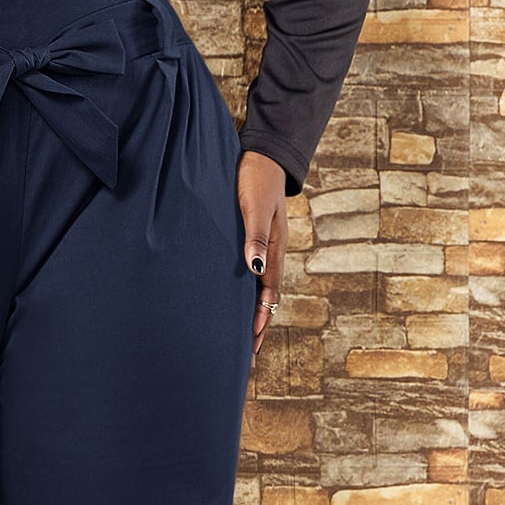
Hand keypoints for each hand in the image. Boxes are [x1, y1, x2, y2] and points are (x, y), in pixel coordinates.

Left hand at [237, 151, 286, 359]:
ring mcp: (260, 245)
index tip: (251, 344)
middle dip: (256, 323)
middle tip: (246, 351)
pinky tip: (231, 296)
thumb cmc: (256, 179)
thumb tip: (254, 269)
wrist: (262, 154)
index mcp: (273, 250)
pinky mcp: (250, 237)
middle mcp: (268, 252)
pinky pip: (248, 271)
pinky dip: (243, 290)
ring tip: (239, 333)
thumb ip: (256, 236)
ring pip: (256, 286)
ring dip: (249, 309)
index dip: (260, 320)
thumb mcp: (255, 208)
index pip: (268, 294)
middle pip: (264, 296)